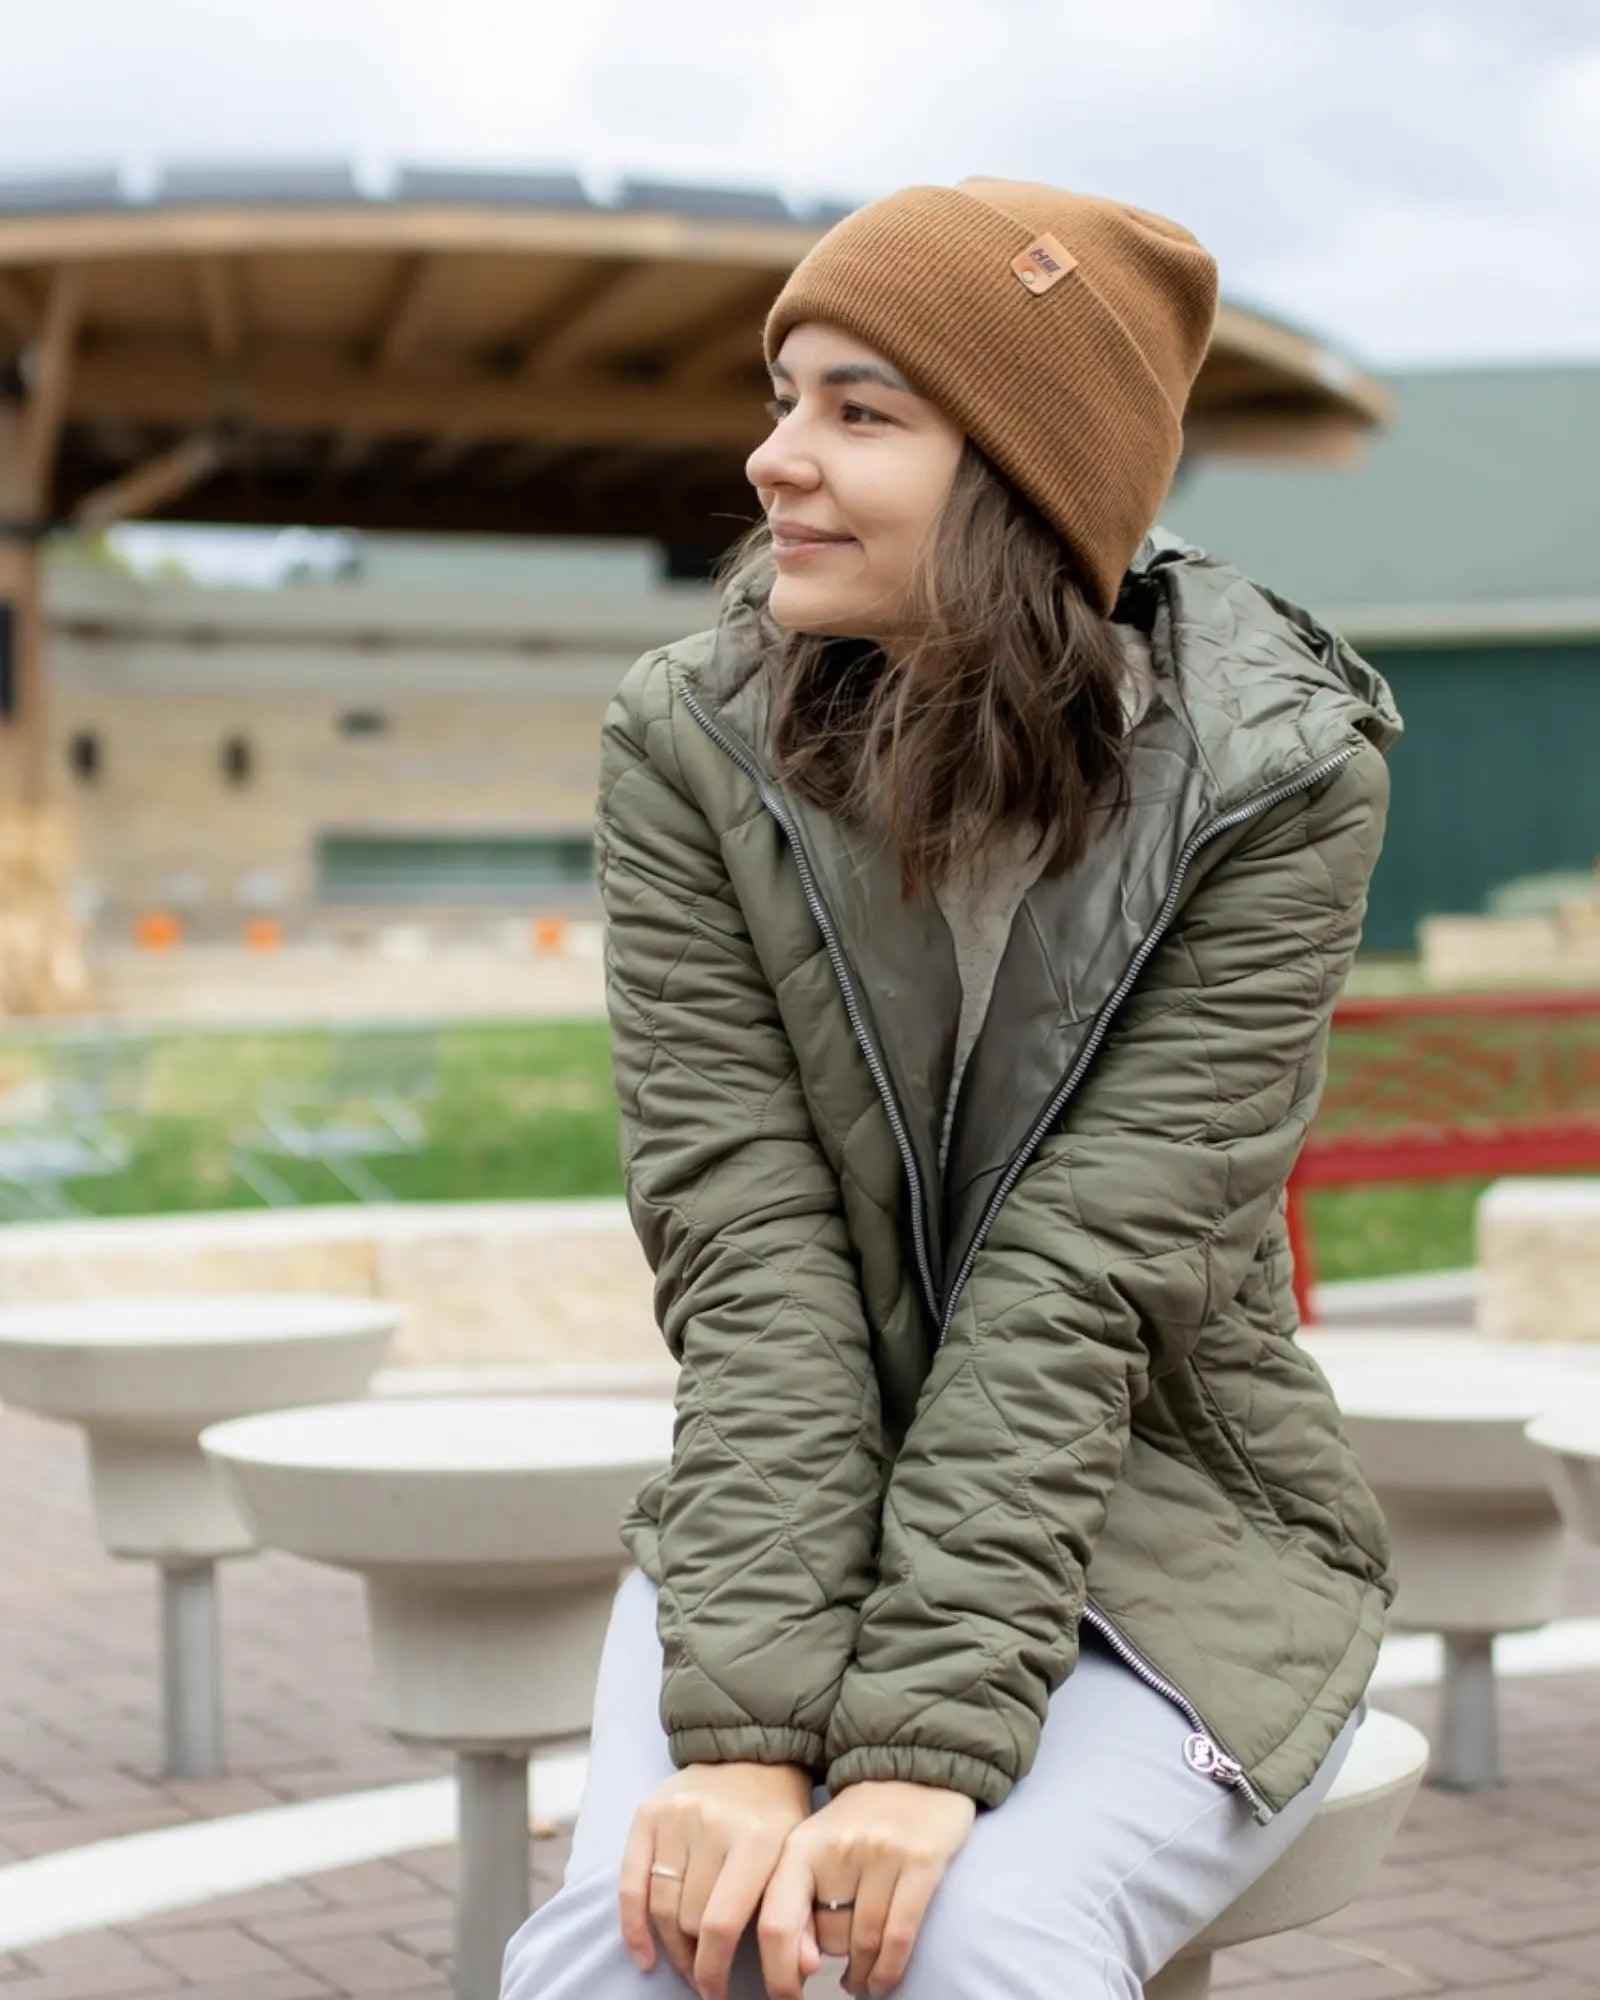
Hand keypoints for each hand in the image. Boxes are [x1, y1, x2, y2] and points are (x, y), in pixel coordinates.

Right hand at [619, 1760, 819, 1999]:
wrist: (752, 1752)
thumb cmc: (780, 1815)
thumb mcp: (800, 1858)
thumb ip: (801, 1914)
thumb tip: (802, 1970)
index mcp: (757, 1838)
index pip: (723, 1924)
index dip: (715, 1971)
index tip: (717, 1994)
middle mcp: (711, 1824)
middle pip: (689, 1919)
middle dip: (696, 1960)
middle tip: (705, 1978)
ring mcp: (676, 1817)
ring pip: (661, 1906)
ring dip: (671, 1947)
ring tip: (686, 1962)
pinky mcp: (648, 1813)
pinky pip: (631, 1882)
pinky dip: (634, 1926)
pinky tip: (645, 1955)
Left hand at [757, 1779, 975, 1997]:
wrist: (914, 1767)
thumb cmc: (857, 1820)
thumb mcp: (814, 1849)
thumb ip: (797, 1901)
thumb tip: (802, 1968)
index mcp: (800, 1846)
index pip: (776, 1924)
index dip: (777, 1973)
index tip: (784, 1999)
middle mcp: (837, 1849)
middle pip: (827, 1939)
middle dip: (831, 1965)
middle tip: (836, 1973)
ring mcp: (882, 1854)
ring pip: (864, 1944)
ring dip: (862, 1976)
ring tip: (860, 1983)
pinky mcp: (921, 1862)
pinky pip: (900, 1937)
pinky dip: (889, 1970)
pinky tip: (881, 1980)